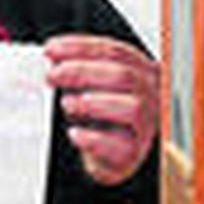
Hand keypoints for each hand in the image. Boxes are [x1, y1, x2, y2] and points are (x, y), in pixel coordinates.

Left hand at [45, 34, 159, 185]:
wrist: (111, 155)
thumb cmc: (104, 117)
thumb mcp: (93, 87)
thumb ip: (79, 71)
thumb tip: (53, 59)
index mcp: (142, 72)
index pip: (115, 52)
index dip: (81, 48)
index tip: (53, 49)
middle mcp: (151, 95)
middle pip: (123, 75)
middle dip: (83, 71)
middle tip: (54, 75)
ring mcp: (146, 124)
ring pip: (132, 107)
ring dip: (94, 103)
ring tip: (68, 103)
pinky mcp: (135, 152)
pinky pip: (120, 145)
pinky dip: (94, 139)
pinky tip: (75, 134)